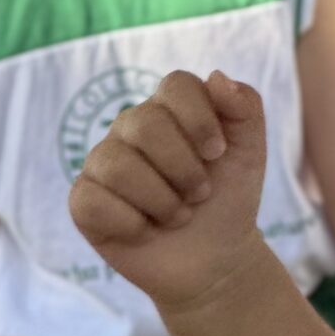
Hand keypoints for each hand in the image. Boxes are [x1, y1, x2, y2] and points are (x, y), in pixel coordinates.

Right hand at [69, 70, 268, 312]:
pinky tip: (146, 231)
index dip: (200, 119)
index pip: (176, 85)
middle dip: (184, 168)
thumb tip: (216, 76)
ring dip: (162, 200)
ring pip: (118, 165)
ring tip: (179, 215)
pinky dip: (132, 224)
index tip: (217, 153)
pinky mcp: (85, 200)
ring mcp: (103, 163)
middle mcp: (130, 128)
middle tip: (200, 193)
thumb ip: (244, 108)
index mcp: (169, 109)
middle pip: (145, 123)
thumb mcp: (250, 152)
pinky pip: (94, 201)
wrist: (216, 258)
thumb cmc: (228, 198)